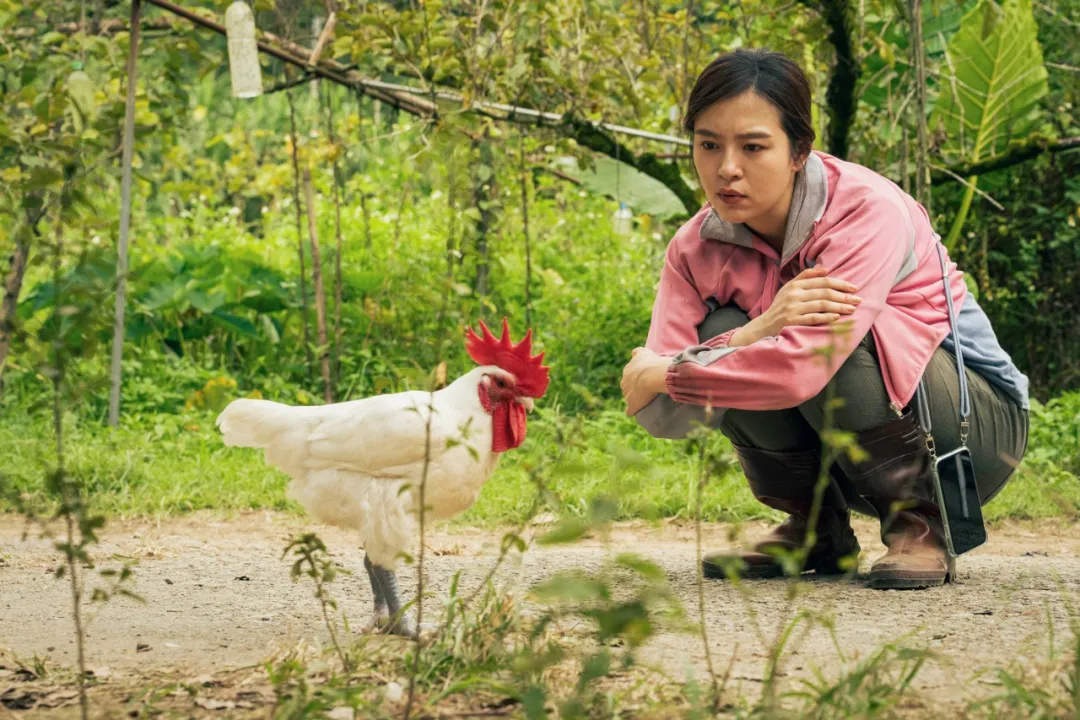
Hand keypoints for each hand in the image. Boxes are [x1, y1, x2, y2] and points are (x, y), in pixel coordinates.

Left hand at [621, 347, 671, 416]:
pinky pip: (629, 410)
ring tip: (644, 400)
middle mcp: (624, 382)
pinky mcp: (632, 405)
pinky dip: (631, 411)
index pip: (629, 375)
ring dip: (634, 399)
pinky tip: (635, 412)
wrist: (652, 375)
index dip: (637, 377)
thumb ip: (637, 352)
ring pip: (629, 397)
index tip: (645, 378)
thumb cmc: (651, 362)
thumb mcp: (644, 352)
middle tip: (646, 388)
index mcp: (627, 371)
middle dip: (634, 388)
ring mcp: (627, 394)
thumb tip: (633, 353)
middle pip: (627, 386)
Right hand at [733, 267, 859, 345]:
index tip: (853, 287)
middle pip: (824, 292)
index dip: (840, 283)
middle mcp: (793, 294)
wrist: (764, 325)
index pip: (822, 280)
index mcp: (794, 284)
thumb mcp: (789, 288)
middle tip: (858, 299)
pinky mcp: (792, 321)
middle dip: (844, 295)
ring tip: (852, 309)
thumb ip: (805, 277)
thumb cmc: (780, 307)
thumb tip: (825, 269)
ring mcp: (793, 308)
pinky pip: (814, 318)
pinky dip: (827, 317)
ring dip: (840, 306)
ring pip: (822, 304)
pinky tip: (837, 317)